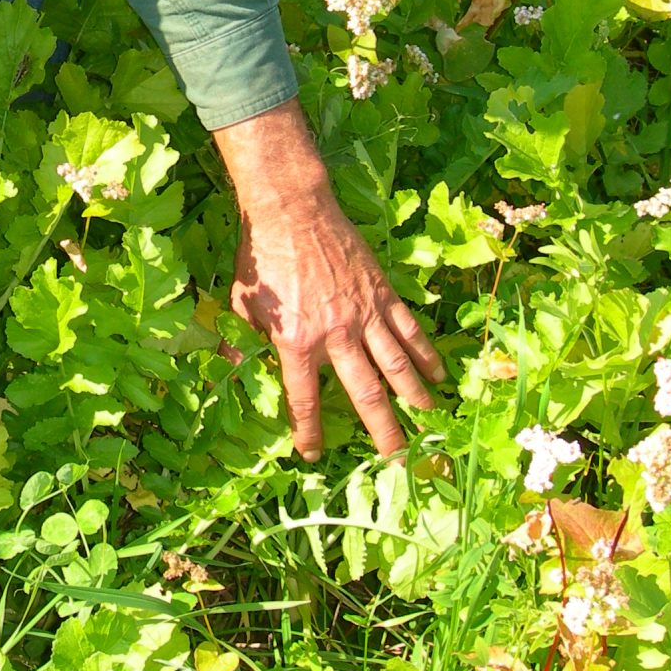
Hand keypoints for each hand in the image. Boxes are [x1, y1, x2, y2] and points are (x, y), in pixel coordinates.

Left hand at [213, 99, 444, 460]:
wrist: (292, 209)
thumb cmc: (262, 256)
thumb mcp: (241, 303)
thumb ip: (241, 342)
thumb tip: (232, 371)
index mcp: (296, 341)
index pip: (304, 398)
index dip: (308, 430)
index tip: (313, 454)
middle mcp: (336, 334)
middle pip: (365, 393)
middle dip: (381, 430)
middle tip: (397, 460)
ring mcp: (364, 313)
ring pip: (396, 365)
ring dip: (414, 396)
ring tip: (427, 421)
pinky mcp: (381, 292)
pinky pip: (409, 329)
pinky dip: (425, 353)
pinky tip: (438, 373)